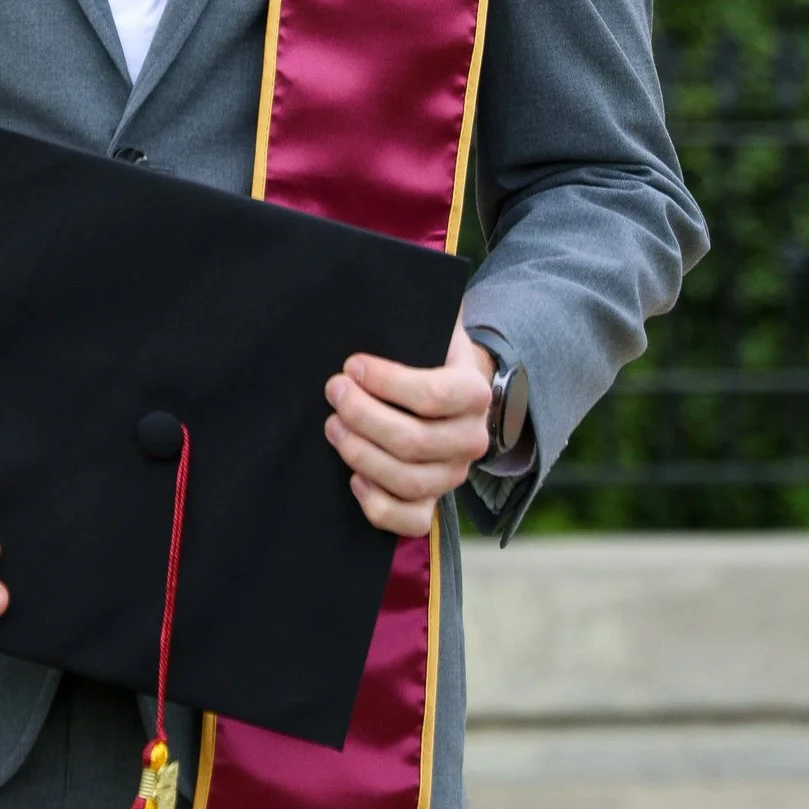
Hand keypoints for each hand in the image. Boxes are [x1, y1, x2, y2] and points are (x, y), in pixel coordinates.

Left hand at [325, 317, 492, 539]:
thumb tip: (368, 287)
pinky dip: (378, 505)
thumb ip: (411, 312)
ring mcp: (454, 474)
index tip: (351, 365)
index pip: (434, 395)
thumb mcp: (431, 324)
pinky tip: (354, 478)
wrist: (451, 387)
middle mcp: (472, 438)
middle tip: (334, 392)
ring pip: (409, 481)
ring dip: (361, 455)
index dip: (388, 382)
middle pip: (415, 442)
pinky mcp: (434, 500)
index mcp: (474, 391)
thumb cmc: (427, 351)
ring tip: (333, 426)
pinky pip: (411, 521)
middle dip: (364, 417)